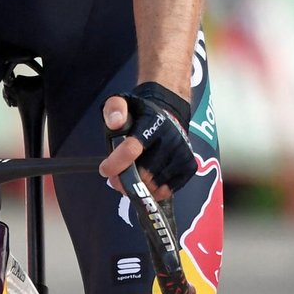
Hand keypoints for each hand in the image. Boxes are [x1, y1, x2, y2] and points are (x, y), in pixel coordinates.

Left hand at [98, 82, 196, 200]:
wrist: (170, 114)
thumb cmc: (141, 114)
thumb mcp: (123, 102)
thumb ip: (114, 108)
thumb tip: (115, 123)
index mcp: (152, 121)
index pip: (132, 148)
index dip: (116, 164)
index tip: (104, 170)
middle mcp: (170, 137)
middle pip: (143, 173)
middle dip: (125, 179)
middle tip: (116, 178)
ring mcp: (182, 153)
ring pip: (154, 185)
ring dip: (138, 188)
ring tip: (130, 180)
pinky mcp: (189, 166)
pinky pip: (168, 190)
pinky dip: (154, 192)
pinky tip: (146, 183)